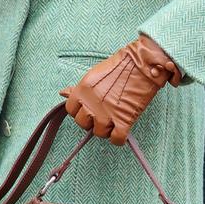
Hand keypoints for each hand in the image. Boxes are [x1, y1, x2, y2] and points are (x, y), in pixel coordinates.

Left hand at [59, 34, 181, 145]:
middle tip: (103, 114)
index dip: (79, 111)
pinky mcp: (123, 120)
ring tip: (114, 119)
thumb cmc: (119, 66)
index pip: (71, 110)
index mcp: (83, 90)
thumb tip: (63, 92)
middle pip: (83, 124)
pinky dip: (119, 138)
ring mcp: (107, 113)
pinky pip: (117, 139)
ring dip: (106, 129)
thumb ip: (79, 88)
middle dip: (92, 121)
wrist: (141, 64)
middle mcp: (92, 103)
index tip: (88, 109)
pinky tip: (122, 130)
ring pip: (99, 133)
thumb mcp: (93, 74)